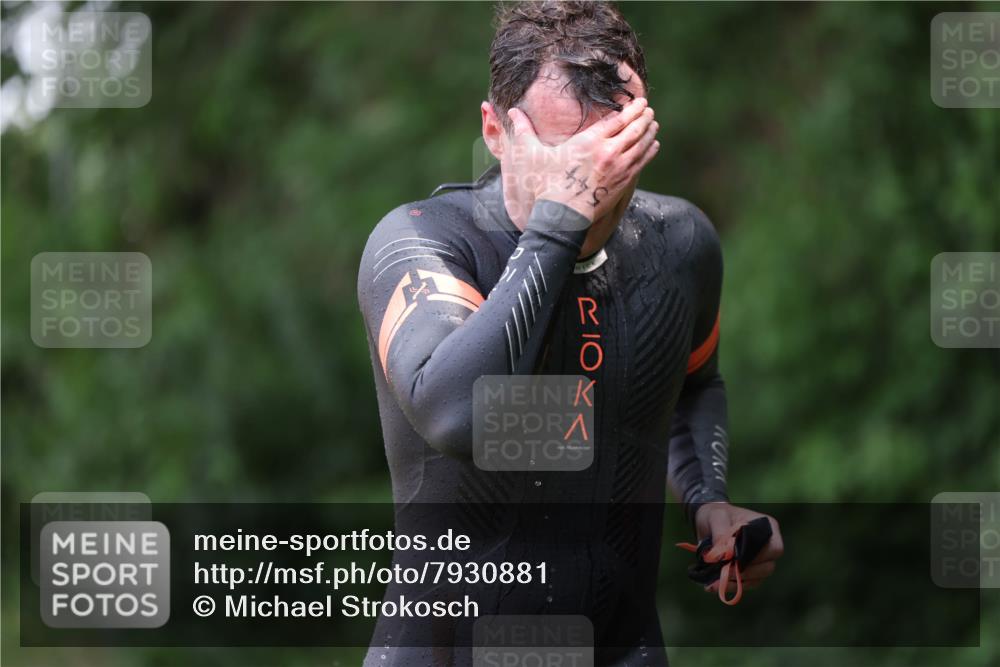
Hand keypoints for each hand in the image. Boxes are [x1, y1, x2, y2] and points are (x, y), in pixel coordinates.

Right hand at [505, 97, 658, 222]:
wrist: (560, 218)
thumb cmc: (544, 186)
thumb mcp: (531, 156)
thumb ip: (524, 131)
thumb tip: (512, 112)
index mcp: (589, 141)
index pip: (617, 119)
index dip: (631, 108)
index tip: (638, 101)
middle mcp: (608, 153)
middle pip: (634, 128)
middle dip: (643, 116)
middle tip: (648, 108)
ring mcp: (618, 169)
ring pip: (642, 144)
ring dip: (649, 131)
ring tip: (653, 123)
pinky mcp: (622, 184)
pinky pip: (642, 162)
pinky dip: (649, 151)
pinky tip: (653, 145)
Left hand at [694, 502, 782, 594]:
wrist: (707, 521)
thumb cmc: (716, 515)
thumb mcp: (716, 517)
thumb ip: (720, 532)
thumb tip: (723, 554)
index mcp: (766, 527)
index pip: (774, 547)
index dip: (759, 557)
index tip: (737, 559)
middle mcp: (767, 545)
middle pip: (768, 566)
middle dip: (746, 573)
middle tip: (725, 572)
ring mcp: (758, 560)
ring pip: (757, 578)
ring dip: (737, 583)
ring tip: (716, 583)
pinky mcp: (748, 570)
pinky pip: (745, 583)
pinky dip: (731, 586)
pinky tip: (714, 585)